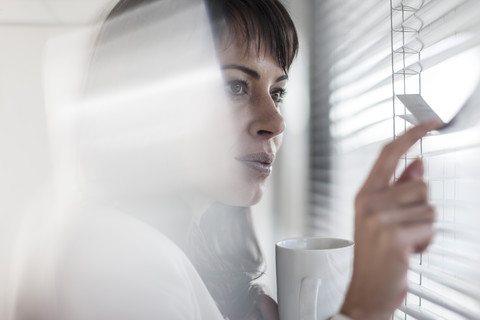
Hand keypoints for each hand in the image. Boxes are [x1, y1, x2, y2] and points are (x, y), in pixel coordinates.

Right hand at [340, 121, 439, 319]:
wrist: (367, 289)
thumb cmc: (374, 254)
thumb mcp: (381, 217)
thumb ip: (400, 187)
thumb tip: (419, 165)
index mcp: (365, 194)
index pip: (388, 154)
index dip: (411, 135)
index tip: (429, 122)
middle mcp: (369, 202)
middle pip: (419, 185)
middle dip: (421, 208)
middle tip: (404, 228)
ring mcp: (380, 219)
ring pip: (428, 207)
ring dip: (425, 228)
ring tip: (406, 241)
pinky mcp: (394, 235)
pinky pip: (430, 227)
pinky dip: (426, 242)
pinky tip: (409, 251)